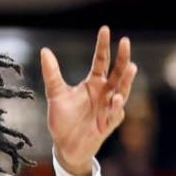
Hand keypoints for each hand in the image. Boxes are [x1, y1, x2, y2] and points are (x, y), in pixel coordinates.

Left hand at [40, 26, 137, 175]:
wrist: (64, 145)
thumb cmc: (63, 119)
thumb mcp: (55, 93)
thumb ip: (52, 73)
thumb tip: (44, 50)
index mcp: (93, 83)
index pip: (101, 61)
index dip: (103, 46)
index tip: (105, 29)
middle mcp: (104, 93)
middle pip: (117, 72)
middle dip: (122, 58)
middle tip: (126, 42)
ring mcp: (108, 108)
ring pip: (122, 91)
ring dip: (127, 80)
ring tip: (131, 66)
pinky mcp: (108, 124)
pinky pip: (115, 114)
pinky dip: (116, 106)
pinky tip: (116, 97)